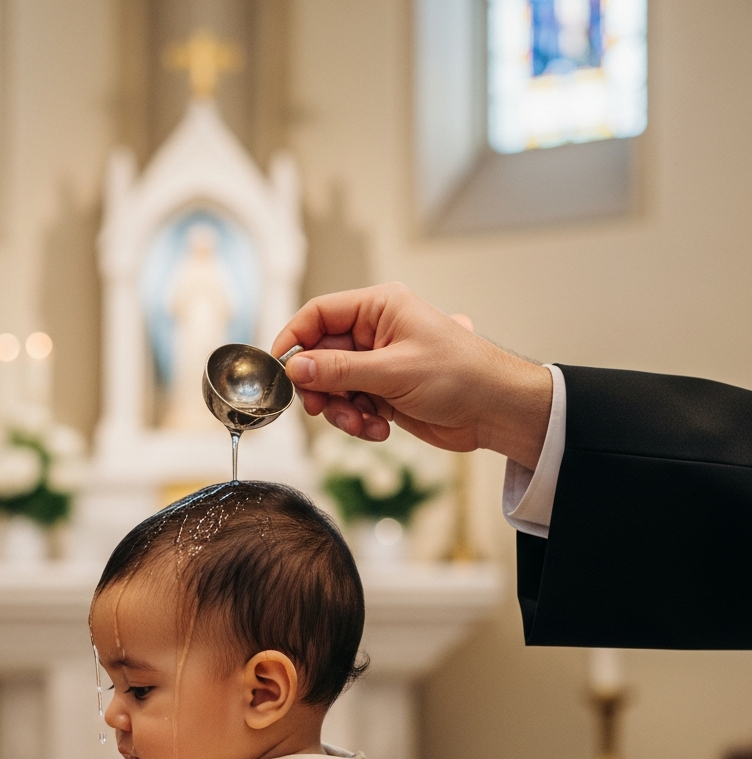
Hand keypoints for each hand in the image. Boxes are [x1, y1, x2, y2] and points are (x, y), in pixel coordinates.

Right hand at [272, 283, 551, 469]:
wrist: (497, 410)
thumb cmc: (462, 376)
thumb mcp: (393, 371)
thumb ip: (339, 370)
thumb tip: (296, 368)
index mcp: (379, 308)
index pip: (318, 314)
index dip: (294, 340)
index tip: (279, 370)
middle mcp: (375, 332)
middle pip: (321, 356)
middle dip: (321, 388)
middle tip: (322, 409)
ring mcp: (379, 364)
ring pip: (334, 386)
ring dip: (341, 410)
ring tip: (361, 424)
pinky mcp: (384, 392)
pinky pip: (352, 405)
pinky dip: (358, 422)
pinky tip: (379, 430)